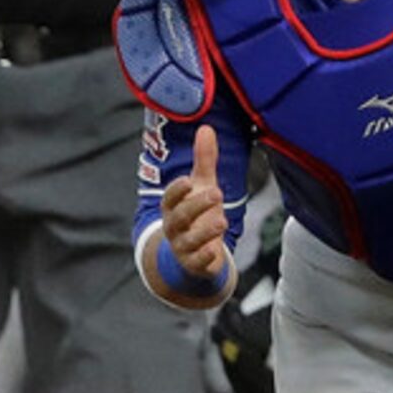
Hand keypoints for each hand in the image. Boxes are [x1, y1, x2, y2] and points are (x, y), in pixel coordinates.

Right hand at [160, 124, 230, 286]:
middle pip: (179, 217)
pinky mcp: (194, 264)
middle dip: (196, 206)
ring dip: (204, 232)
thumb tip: (206, 128)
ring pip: (189, 241)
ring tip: (222, 222)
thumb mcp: (202, 186)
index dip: (178, 190)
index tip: (189, 181)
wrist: (194, 252)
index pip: (170, 197)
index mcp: (173, 206)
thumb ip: (204, 160)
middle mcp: (174, 227)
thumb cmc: (197, 213)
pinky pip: (196, 262)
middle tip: (216, 193)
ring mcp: (182, 247)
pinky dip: (204, 257)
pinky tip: (215, 251)